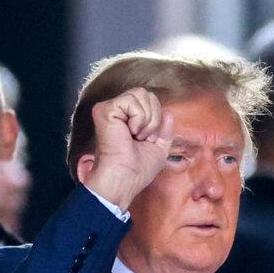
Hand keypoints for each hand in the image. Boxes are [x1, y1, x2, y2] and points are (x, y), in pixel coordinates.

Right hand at [83, 88, 173, 210]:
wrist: (126, 178)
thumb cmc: (138, 169)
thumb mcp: (159, 148)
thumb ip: (165, 130)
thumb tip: (168, 113)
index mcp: (128, 119)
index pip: (150, 101)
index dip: (156, 119)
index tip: (149, 140)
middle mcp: (118, 111)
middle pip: (146, 94)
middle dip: (154, 118)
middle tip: (143, 138)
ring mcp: (110, 109)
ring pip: (141, 94)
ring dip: (147, 119)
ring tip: (137, 136)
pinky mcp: (105, 110)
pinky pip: (132, 101)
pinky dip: (138, 118)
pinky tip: (130, 132)